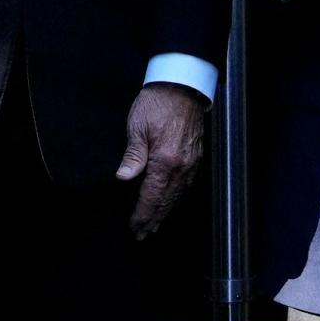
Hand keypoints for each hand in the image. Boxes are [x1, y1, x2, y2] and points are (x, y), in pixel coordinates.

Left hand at [118, 82, 206, 237]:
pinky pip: (186, 184)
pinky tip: (171, 202)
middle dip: (154, 219)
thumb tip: (123, 178)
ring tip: (155, 225)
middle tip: (143, 235)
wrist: (183, 85)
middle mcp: (181, 166)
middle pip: (167, 201)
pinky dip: (177, 198)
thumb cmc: (157, 103)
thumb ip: (133, 156)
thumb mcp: (137, 127)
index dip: (142, 214)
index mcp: (165, 161)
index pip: (152, 197)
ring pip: (178, 195)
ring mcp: (191, 162)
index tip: (134, 227)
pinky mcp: (196, 156)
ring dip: (166, 212)